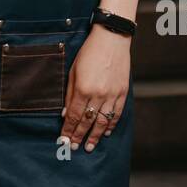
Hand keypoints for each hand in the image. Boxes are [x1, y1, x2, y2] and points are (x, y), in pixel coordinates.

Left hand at [59, 25, 131, 152]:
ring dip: (95, 136)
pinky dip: (111, 125)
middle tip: (73, 147)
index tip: (64, 139)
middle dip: (79, 136)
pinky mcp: (122, 92)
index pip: (74, 115)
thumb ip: (69, 93)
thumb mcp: (73, 70)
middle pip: (87, 121)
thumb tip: (66, 113)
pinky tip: (106, 132)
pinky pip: (117, 114)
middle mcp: (98, 94)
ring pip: (102, 122)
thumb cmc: (89, 52)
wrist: (111, 39)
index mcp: (83, 88)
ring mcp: (112, 95)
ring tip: (89, 146)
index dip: (68, 129)